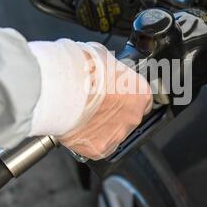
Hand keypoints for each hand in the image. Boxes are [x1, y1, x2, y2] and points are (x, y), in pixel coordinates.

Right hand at [58, 43, 152, 159]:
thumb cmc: (83, 71)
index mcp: (140, 93)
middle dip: (112, 113)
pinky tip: (76, 126)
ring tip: (81, 114)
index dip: (127, 98)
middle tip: (94, 104)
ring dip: (99, 127)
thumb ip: (112, 70)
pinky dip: (86, 139)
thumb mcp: (104, 57)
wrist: (63, 89)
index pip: (142, 100)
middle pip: (127, 118)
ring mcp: (117, 135)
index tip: (117, 96)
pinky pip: (94, 146)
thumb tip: (106, 68)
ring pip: (111, 134)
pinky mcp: (99, 149)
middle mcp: (133, 116)